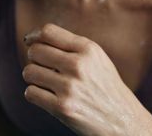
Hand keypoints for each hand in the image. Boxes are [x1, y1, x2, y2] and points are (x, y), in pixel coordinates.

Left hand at [22, 23, 151, 135]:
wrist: (122, 119)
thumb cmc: (105, 85)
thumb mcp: (96, 57)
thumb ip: (71, 45)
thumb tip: (35, 38)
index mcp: (88, 48)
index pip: (48, 32)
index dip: (35, 35)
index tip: (30, 40)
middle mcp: (78, 65)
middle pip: (35, 50)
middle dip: (34, 57)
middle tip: (43, 65)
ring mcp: (70, 87)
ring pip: (29, 71)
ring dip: (33, 76)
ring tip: (46, 81)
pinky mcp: (62, 108)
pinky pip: (31, 93)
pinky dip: (35, 93)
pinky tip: (47, 95)